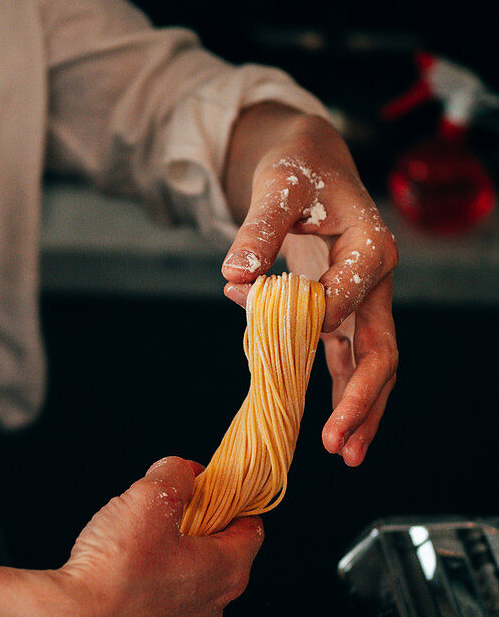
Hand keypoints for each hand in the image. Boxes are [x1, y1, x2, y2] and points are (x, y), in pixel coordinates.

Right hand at [38, 456, 263, 616]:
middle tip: (167, 517)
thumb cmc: (114, 568)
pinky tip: (115, 588)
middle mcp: (209, 612)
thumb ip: (174, 475)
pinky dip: (140, 604)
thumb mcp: (149, 498)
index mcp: (224, 571)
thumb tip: (182, 471)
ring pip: (183, 595)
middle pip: (217, 563)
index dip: (233, 505)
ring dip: (168, 572)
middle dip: (197, 537)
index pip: (251, 531)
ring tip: (133, 552)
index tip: (213, 492)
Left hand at [220, 106, 397, 466]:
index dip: (314, 319)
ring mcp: (361, 300)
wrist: (309, 162)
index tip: (272, 322)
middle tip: (339, 441)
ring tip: (346, 454)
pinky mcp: (343, 312)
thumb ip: (257, 229)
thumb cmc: (298, 170)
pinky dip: (340, 393)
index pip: (347, 297)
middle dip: (360, 399)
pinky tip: (330, 431)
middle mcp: (374, 278)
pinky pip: (347, 360)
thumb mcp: (277, 186)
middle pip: (379, 349)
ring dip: (360, 410)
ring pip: (371, 364)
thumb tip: (236, 274)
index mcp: (368, 246)